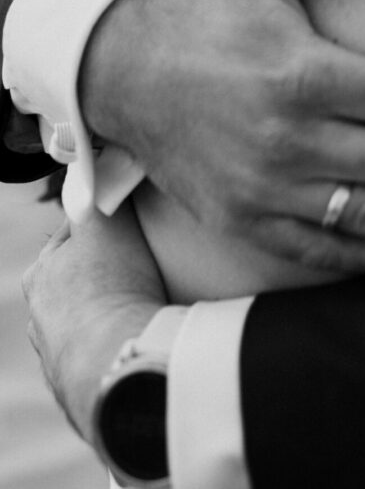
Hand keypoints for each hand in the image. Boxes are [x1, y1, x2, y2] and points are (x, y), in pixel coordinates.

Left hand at [23, 207, 164, 443]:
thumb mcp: (105, 223)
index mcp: (41, 274)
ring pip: (86, 318)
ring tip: (143, 305)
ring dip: (107, 311)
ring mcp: (58, 352)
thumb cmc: (107, 287)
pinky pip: (100, 351)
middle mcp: (40, 315)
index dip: (103, 224)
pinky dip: (115, 342)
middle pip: (76, 279)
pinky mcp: (80, 383)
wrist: (114, 361)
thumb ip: (97, 192)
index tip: (129, 224)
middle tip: (142, 266)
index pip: (72, 236)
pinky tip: (135, 337)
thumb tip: (98, 163)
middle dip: (103, 271)